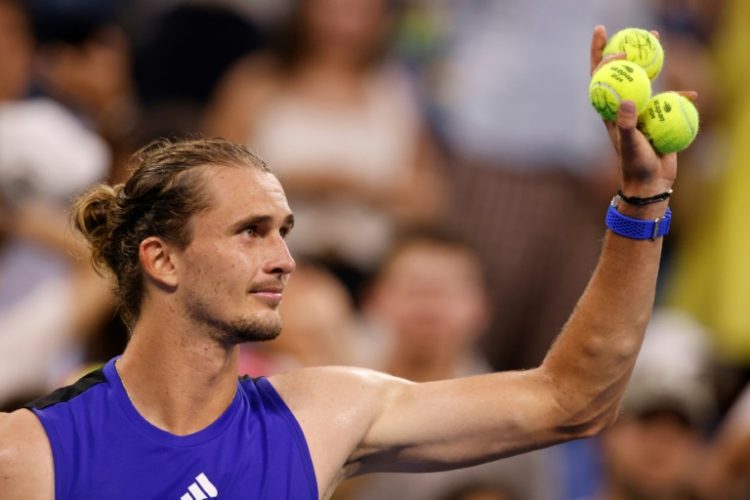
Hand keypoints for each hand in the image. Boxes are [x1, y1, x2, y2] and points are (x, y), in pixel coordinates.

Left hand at [590, 25, 696, 196]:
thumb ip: (626, 124)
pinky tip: (692, 96)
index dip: (601, 59)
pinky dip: (681, 97)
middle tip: (635, 31)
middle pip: (622, 71)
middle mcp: (623, 106)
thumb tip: (628, 101)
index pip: (600, 78)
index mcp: (609, 109)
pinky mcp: (658, 117)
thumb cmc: (634, 165)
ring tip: (658, 39)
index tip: (614, 48)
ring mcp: (641, 110)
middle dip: (626, 48)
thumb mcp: (629, 145)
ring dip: (652, 59)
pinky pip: (670, 101)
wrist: (649, 182)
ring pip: (647, 79)